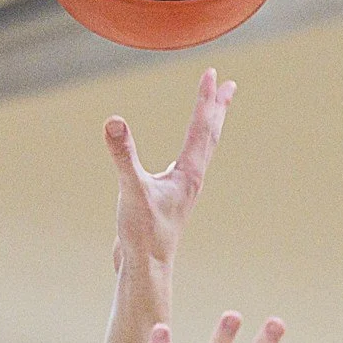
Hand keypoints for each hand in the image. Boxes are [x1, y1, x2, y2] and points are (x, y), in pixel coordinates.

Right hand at [106, 68, 234, 267]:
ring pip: (200, 152)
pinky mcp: (168, 200)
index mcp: (188, 175)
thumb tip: (113, 122)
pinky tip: (178, 160)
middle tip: (229, 84)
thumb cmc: (143, 235)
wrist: (145, 269)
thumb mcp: (130, 191)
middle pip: (210, 136)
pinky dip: (187, 151)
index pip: (201, 128)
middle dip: (218, 109)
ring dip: (207, 128)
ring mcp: (181, 191)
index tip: (213, 73)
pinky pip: (183, 166)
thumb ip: (123, 156)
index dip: (206, 99)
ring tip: (211, 113)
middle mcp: (190, 180)